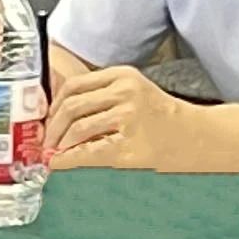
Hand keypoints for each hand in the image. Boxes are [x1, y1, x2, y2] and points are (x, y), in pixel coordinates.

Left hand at [44, 62, 201, 169]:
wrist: (193, 136)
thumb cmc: (159, 117)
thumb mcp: (133, 92)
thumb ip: (101, 96)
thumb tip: (56, 116)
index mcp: (122, 75)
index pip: (74, 85)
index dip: (54, 104)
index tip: (46, 119)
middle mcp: (125, 92)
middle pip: (72, 106)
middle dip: (52, 127)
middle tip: (45, 141)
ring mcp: (129, 117)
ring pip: (78, 128)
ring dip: (59, 144)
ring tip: (54, 152)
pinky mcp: (130, 143)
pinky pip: (90, 151)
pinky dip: (69, 158)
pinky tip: (60, 163)